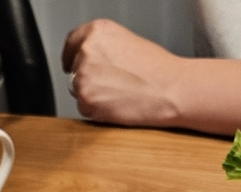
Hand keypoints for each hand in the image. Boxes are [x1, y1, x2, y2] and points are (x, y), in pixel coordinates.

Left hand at [62, 20, 184, 126]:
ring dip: (93, 95)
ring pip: (79, 90)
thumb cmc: (158, 69)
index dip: (70, 55)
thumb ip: (104, 47)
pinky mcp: (86, 101)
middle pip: (76, 69)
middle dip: (89, 79)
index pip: (72, 42)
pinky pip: (85, 108)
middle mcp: (86, 51)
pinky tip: (118, 105)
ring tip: (120, 94)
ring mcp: (84, 77)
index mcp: (97, 32)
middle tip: (112, 85)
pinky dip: (97, 111)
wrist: (170, 90)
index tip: (70, 63)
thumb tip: (93, 58)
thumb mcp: (128, 42)